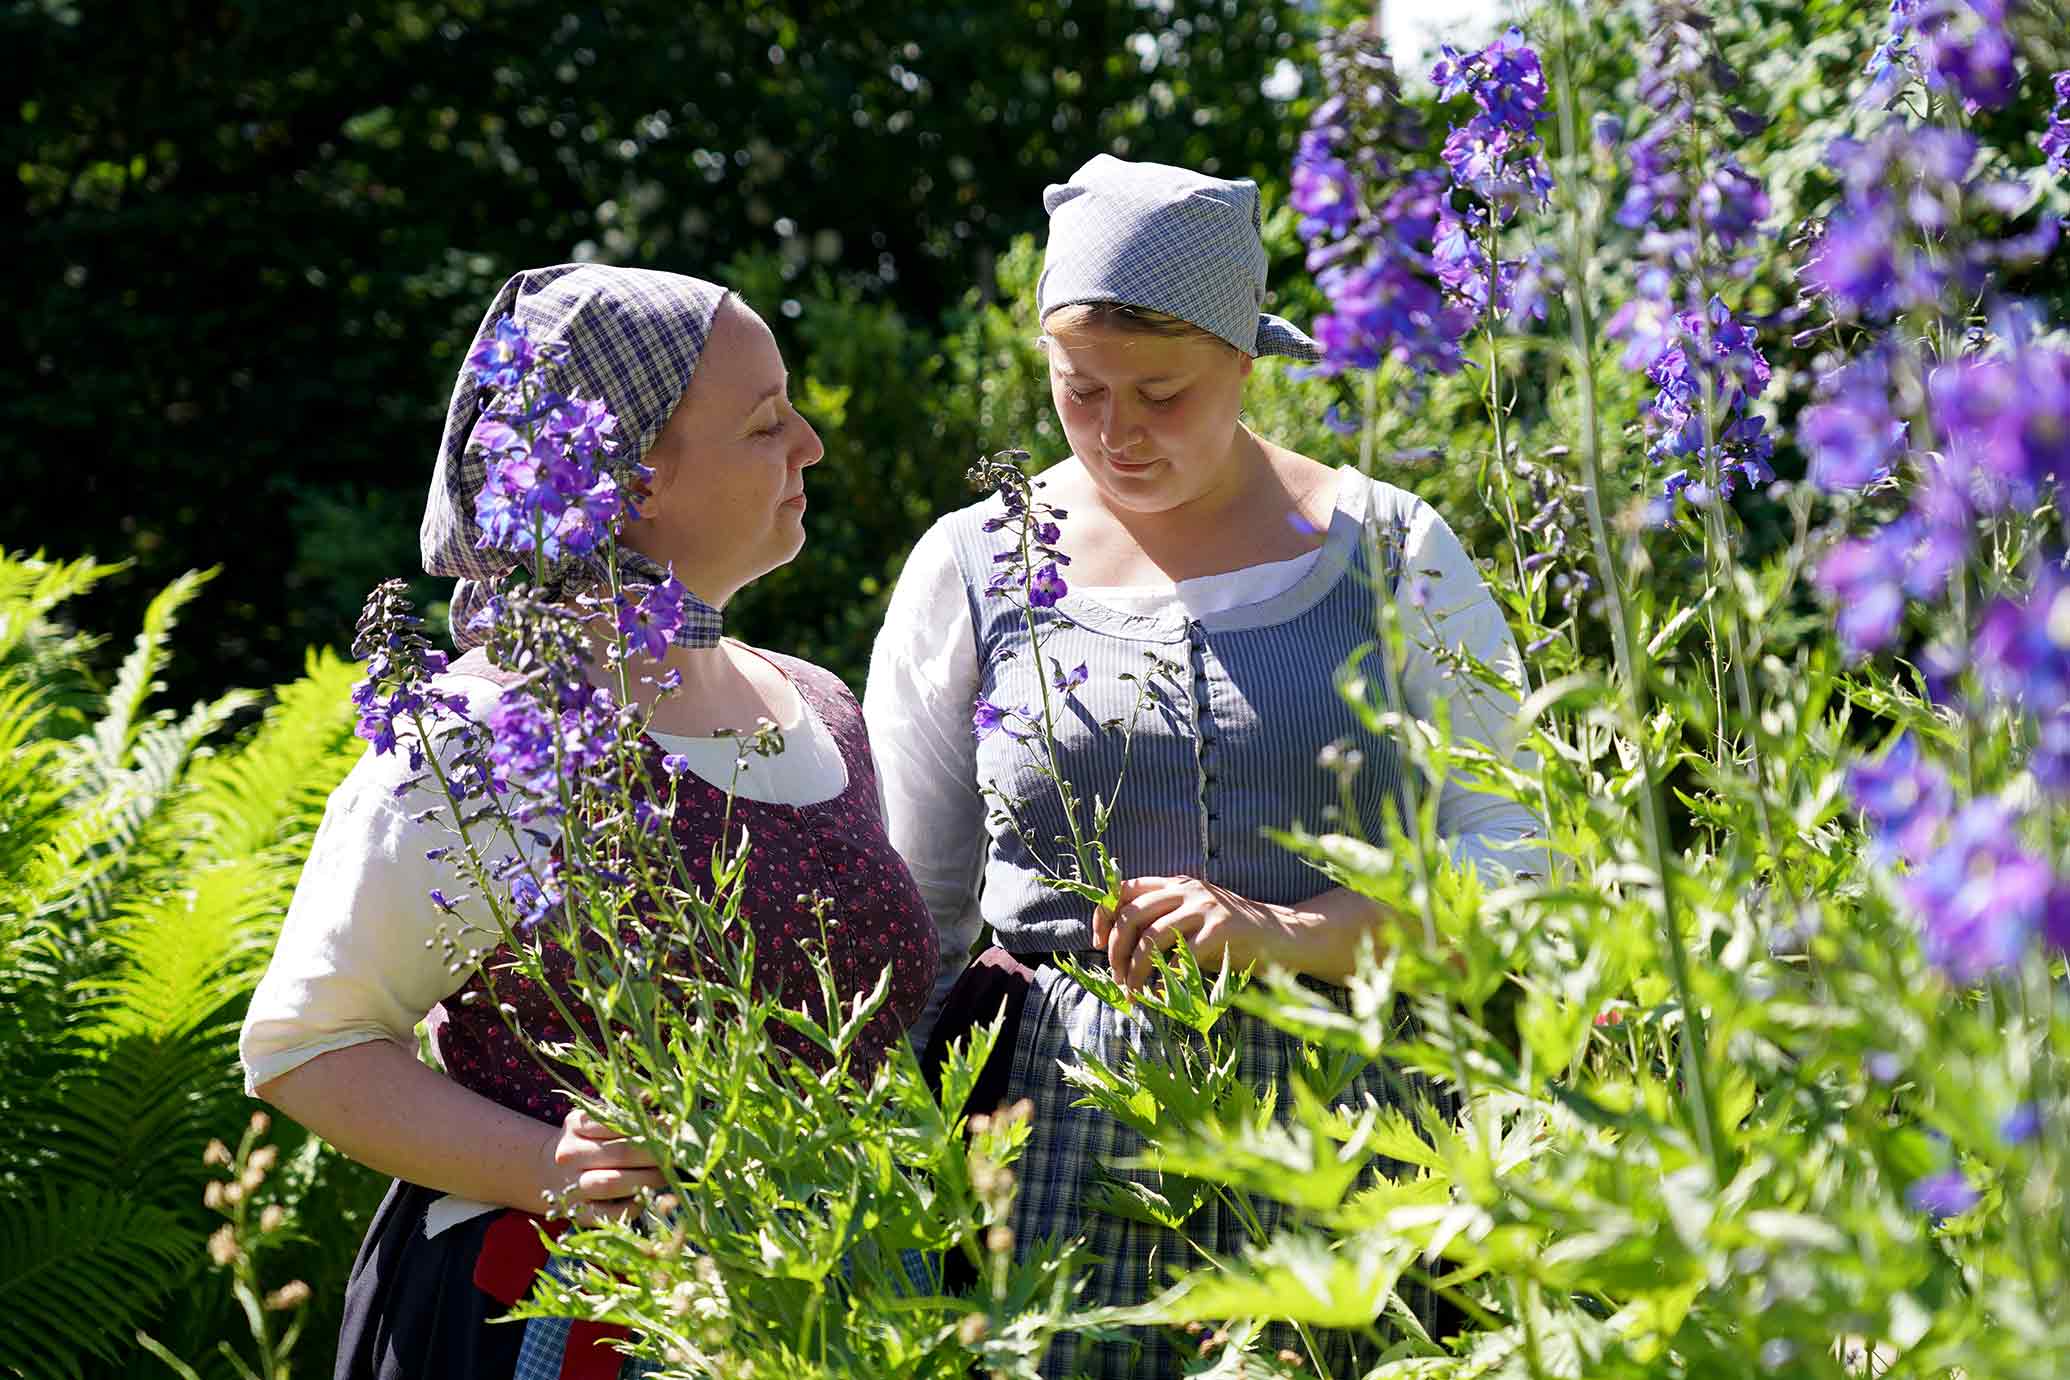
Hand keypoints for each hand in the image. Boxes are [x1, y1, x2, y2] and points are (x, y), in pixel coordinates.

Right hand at [541, 1107, 664, 1222]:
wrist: (548, 1170)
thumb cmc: (586, 1141)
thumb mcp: (597, 1119)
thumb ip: (625, 1111)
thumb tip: (656, 1102)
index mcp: (577, 1125)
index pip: (619, 1124)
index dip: (651, 1127)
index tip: (673, 1130)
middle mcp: (570, 1154)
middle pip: (621, 1153)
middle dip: (655, 1155)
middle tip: (676, 1156)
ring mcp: (570, 1184)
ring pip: (612, 1183)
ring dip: (647, 1180)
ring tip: (667, 1177)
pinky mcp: (577, 1212)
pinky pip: (608, 1213)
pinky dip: (632, 1206)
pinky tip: (646, 1197)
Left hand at [1092, 874, 1297, 992]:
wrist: (1285, 936)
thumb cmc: (1234, 936)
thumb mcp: (1195, 920)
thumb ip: (1164, 923)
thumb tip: (1120, 950)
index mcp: (1177, 884)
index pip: (1125, 889)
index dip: (1104, 915)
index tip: (1096, 942)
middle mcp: (1188, 890)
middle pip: (1132, 915)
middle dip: (1116, 950)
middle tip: (1117, 978)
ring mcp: (1206, 908)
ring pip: (1151, 937)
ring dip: (1136, 970)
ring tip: (1133, 992)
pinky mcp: (1222, 930)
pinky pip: (1182, 956)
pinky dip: (1167, 978)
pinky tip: (1165, 993)